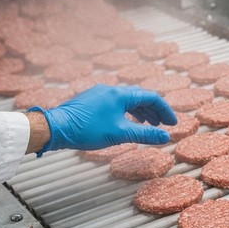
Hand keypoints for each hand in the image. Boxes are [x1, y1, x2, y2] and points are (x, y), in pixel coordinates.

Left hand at [30, 85, 175, 153]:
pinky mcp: (90, 100)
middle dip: (153, 111)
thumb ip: (145, 135)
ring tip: (147, 124)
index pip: (151, 97)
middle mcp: (111, 90)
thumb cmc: (88, 130)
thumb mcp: (120, 134)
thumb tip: (166, 137)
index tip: (172, 123)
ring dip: (140, 111)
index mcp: (121, 94)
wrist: (56, 128)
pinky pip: (115, 103)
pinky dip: (126, 112)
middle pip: (140, 97)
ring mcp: (99, 93)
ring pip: (127, 100)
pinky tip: (125, 122)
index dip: (165, 110)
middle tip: (162, 124)